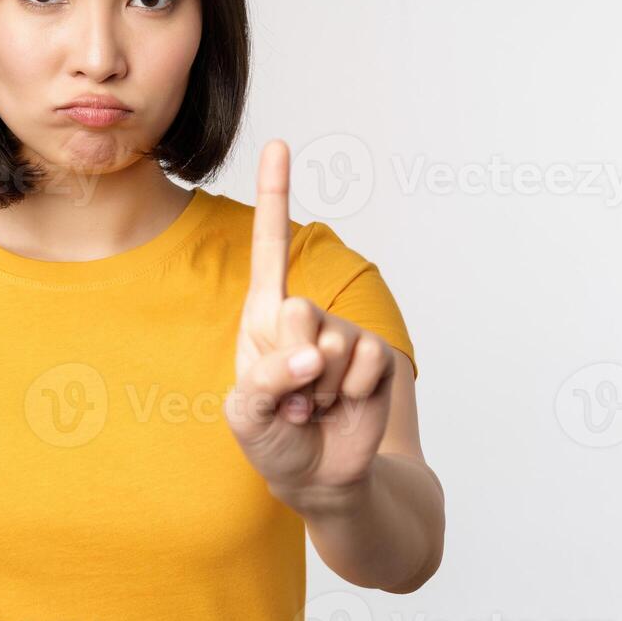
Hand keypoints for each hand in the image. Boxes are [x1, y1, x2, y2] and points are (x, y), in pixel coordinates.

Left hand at [223, 139, 401, 507]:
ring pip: (330, 345)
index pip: (270, 249)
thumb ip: (269, 378)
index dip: (276, 195)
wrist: (323, 477)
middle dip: (289, 364)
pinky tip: (343, 407)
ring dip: (319, 389)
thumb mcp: (248, 414)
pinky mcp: (373, 358)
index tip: (279, 143)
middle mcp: (302, 316)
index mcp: (263, 317)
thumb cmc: (275, 439)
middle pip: (295, 310)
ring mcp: (340, 335)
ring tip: (314, 406)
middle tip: (291, 396)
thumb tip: (313, 357)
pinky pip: (365, 363)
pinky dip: (351, 394)